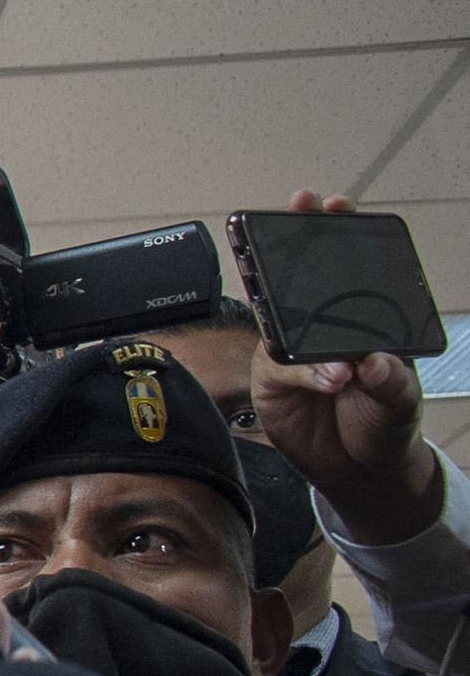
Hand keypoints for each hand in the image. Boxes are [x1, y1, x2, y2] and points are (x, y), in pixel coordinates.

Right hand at [250, 191, 439, 545]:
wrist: (359, 470)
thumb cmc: (385, 423)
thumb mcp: (402, 399)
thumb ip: (390, 380)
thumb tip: (371, 361)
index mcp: (363, 320)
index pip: (350, 269)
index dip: (339, 233)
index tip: (336, 205)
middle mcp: (324, 327)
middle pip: (302, 277)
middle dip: (295, 241)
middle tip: (299, 210)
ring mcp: (294, 349)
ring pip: (281, 312)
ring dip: (282, 294)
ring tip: (307, 303)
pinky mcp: (273, 377)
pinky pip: (283, 364)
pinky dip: (307, 371)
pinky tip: (331, 379)